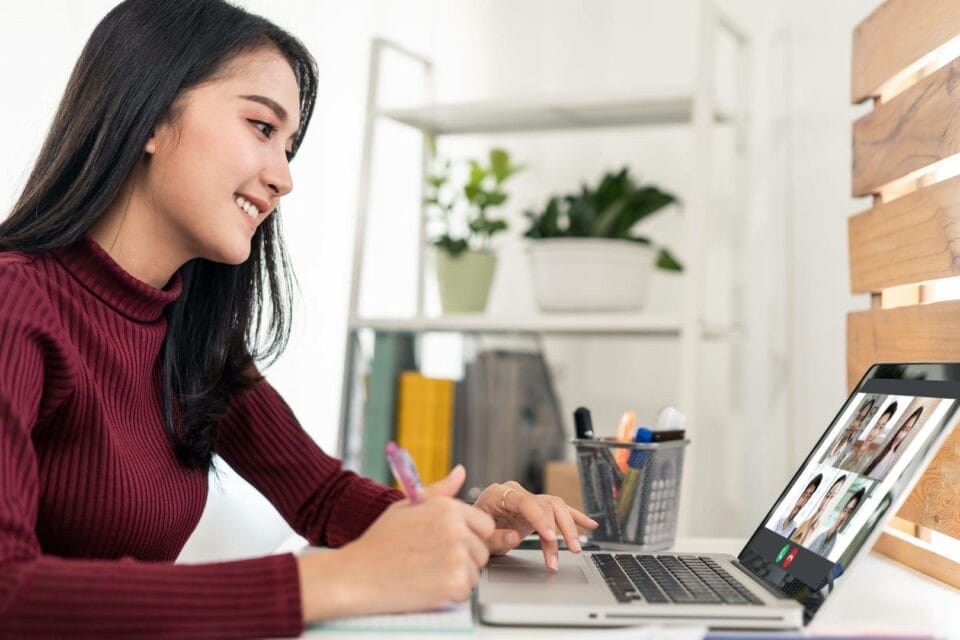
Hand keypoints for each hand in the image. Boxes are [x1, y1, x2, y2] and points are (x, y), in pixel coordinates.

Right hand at [297, 465, 493, 620]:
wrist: (356, 575)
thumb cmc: (379, 542)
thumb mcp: (406, 507)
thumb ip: (439, 491)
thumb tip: (461, 472)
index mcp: (448, 508)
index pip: (485, 526)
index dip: (469, 537)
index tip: (447, 545)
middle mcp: (457, 529)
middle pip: (482, 551)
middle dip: (463, 559)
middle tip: (431, 562)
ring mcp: (457, 556)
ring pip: (475, 573)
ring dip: (456, 578)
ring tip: (426, 573)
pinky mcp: (454, 583)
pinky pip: (466, 592)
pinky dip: (450, 595)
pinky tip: (427, 587)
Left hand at [473, 481, 597, 570]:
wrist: (470, 526)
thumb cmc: (472, 530)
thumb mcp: (478, 537)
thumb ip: (494, 537)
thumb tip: (514, 537)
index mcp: (497, 494)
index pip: (524, 501)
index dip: (539, 517)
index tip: (549, 535)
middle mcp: (514, 492)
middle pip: (545, 504)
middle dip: (559, 529)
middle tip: (567, 550)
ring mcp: (526, 498)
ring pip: (555, 507)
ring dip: (568, 528)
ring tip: (575, 547)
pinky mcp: (536, 508)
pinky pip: (558, 509)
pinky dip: (574, 517)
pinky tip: (590, 524)